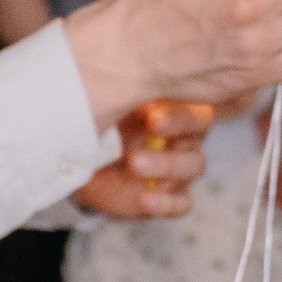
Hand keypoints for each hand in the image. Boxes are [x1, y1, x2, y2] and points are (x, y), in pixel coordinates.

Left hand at [73, 101, 213, 219]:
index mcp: (173, 110)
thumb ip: (126, 97)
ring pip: (194, 166)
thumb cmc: (103, 126)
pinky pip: (181, 204)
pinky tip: (144, 198)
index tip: (151, 113)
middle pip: (198, 132)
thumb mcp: (111, 108)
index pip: (193, 105)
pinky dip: (166, 203)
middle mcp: (183, 138)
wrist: (83, 165)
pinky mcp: (169, 198)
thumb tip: (126, 77)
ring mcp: (179, 170)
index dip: (178, 111)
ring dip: (166, 165)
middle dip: (177, 126)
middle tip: (150, 126)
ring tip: (135, 163)